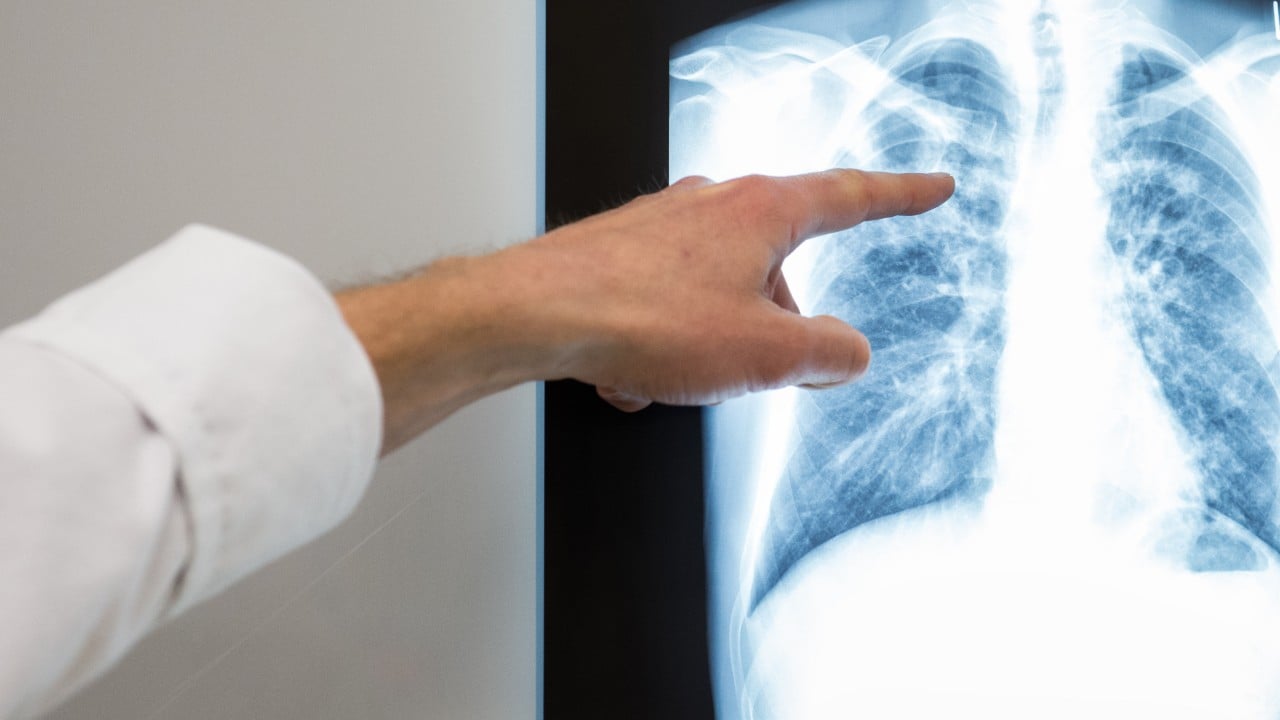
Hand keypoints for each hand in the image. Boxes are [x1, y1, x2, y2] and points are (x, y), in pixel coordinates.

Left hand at [339, 168, 953, 452]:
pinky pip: (666, 311)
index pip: (852, 196)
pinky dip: (661, 350)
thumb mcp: (763, 353)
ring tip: (675, 378)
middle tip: (752, 371)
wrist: (533, 315)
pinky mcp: (622, 255)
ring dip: (708, 347)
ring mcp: (663, 228)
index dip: (901, 196)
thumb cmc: (638, 317)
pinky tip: (635, 375)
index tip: (933, 187)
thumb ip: (827, 354)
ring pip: (717, 298)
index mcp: (762, 212)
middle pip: (776, 271)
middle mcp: (712, 206)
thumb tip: (849, 353)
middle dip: (769, 328)